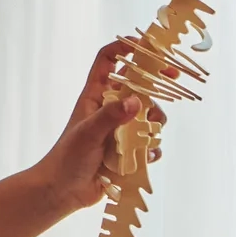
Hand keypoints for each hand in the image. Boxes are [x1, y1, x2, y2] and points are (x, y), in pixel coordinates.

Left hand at [34, 41, 169, 212]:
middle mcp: (108, 108)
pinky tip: (145, 157)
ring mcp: (119, 129)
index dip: (125, 47)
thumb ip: (111, 116)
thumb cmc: (67, 158)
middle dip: (155, 82)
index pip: (108, 60)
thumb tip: (137, 101)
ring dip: (154, 122)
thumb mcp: (87, 133)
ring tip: (148, 136)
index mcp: (94, 96)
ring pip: (148, 115)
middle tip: (173, 77)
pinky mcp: (126, 150)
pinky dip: (151, 149)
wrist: (62, 192)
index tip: (147, 44)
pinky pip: (148, 143)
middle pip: (137, 84)